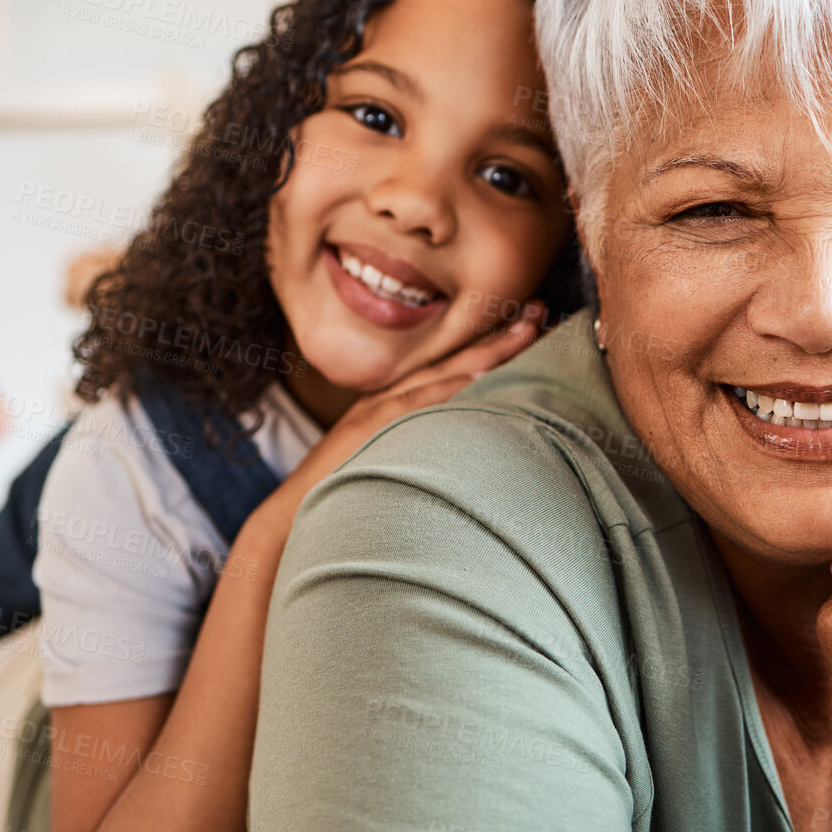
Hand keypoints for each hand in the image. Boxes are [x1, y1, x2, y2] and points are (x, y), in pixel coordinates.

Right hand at [236, 302, 546, 551]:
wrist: (290, 521)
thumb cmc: (344, 499)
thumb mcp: (390, 465)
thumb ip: (422, 451)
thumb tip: (466, 451)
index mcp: (396, 406)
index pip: (451, 368)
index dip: (492, 344)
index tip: (532, 322)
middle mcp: (388, 400)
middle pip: (453, 360)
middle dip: (499, 334)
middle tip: (541, 310)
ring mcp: (377, 412)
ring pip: (440, 374)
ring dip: (485, 351)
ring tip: (526, 330)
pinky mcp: (368, 431)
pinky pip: (415, 405)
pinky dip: (449, 388)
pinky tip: (481, 375)